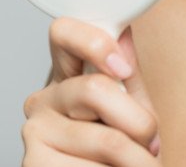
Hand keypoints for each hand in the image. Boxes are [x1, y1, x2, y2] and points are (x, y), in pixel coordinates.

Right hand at [21, 19, 161, 165]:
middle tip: (151, 144)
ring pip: (107, 139)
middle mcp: (42, 102)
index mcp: (65, 79)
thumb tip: (123, 32)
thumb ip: (127, 75)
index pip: (63, 33)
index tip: (123, 68)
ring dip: (138, 159)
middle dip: (139, 122)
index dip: (94, 44)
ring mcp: (34, 134)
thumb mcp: (130, 110)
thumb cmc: (121, 154)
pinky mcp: (34, 165)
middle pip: (95, 89)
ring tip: (139, 165)